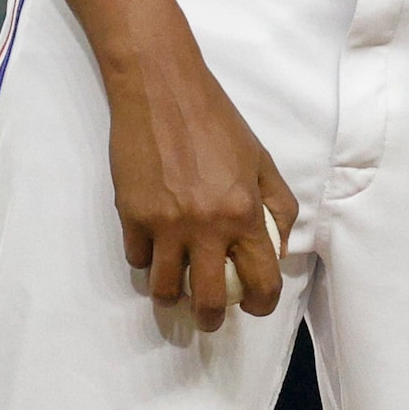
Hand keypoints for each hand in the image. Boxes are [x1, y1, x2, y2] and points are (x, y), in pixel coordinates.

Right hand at [103, 37, 297, 331]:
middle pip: (209, 300)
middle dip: (213, 319)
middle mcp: (204, 225)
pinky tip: (155, 247)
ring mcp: (164, 224)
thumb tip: (278, 249)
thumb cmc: (216, 120)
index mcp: (243, 212)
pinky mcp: (131, 216)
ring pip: (166, 289)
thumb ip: (277, 206)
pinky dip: (147, 260)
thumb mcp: (260, 159)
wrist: (162, 90)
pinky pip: (137, 259)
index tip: (257, 306)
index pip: (261, 279)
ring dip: (174, 294)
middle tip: (213, 318)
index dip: (263, 303)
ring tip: (180, 288)